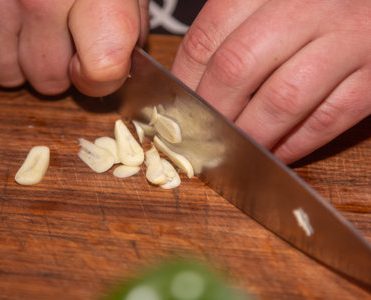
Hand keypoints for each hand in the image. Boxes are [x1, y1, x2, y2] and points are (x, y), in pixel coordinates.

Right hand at [0, 0, 149, 95]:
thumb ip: (128, 15)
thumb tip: (124, 59)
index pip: (103, 67)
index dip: (102, 77)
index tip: (97, 64)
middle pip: (50, 82)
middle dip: (54, 63)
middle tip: (53, 27)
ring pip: (9, 76)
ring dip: (17, 55)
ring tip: (20, 13)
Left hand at [171, 0, 370, 163]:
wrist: (370, 7)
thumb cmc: (312, 8)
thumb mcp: (267, 4)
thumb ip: (232, 34)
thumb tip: (188, 89)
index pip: (206, 39)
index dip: (184, 84)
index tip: (175, 111)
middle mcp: (306, 7)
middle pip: (236, 68)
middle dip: (211, 114)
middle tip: (200, 138)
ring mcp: (346, 40)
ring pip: (281, 99)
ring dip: (251, 136)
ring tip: (234, 152)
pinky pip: (327, 119)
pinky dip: (295, 144)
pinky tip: (277, 153)